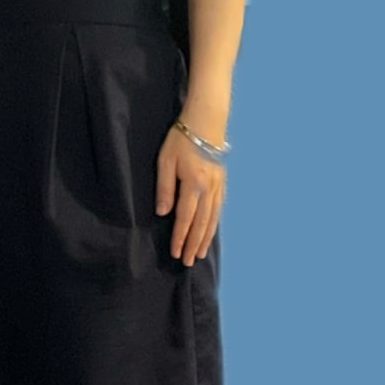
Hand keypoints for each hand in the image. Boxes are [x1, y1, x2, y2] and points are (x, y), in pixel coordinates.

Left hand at [155, 123, 225, 265]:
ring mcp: (217, 186)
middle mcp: (208, 189)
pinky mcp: (221, 182)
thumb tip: (163, 213)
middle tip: (189, 262)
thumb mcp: (165, 162)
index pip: (185, 218)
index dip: (180, 238)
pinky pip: (219, 209)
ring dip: (206, 238)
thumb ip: (165, 188)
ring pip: (212, 219)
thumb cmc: (181, 140)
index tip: (176, 253)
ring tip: (200, 253)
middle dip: (194, 244)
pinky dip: (214, 224)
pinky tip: (210, 232)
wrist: (206, 122)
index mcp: (193, 185)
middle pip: (201, 224)